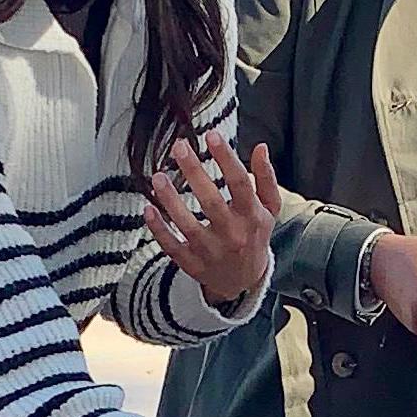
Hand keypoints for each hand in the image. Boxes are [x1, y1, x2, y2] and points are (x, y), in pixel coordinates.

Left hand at [147, 132, 279, 309]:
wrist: (243, 281)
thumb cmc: (254, 235)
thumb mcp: (269, 209)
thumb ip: (266, 178)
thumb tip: (261, 148)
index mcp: (252, 216)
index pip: (240, 184)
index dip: (226, 158)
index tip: (212, 135)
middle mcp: (232, 234)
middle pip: (211, 201)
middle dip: (194, 172)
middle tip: (179, 147)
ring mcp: (210, 251)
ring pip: (187, 225)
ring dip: (170, 200)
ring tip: (158, 176)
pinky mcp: (191, 263)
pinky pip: (171, 246)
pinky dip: (158, 229)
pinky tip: (147, 208)